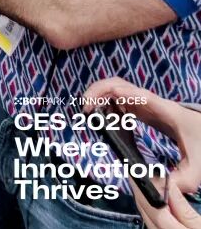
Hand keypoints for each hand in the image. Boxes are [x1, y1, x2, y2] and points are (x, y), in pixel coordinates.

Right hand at [83, 78, 200, 227]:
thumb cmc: (200, 142)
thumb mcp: (198, 166)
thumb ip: (184, 179)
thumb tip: (162, 189)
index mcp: (166, 112)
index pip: (144, 97)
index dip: (126, 93)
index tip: (109, 96)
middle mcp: (152, 103)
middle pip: (121, 85)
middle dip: (99, 90)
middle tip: (85, 108)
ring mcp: (144, 103)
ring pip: (115, 88)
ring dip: (98, 94)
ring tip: (87, 111)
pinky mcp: (140, 108)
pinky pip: (117, 99)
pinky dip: (103, 101)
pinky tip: (99, 115)